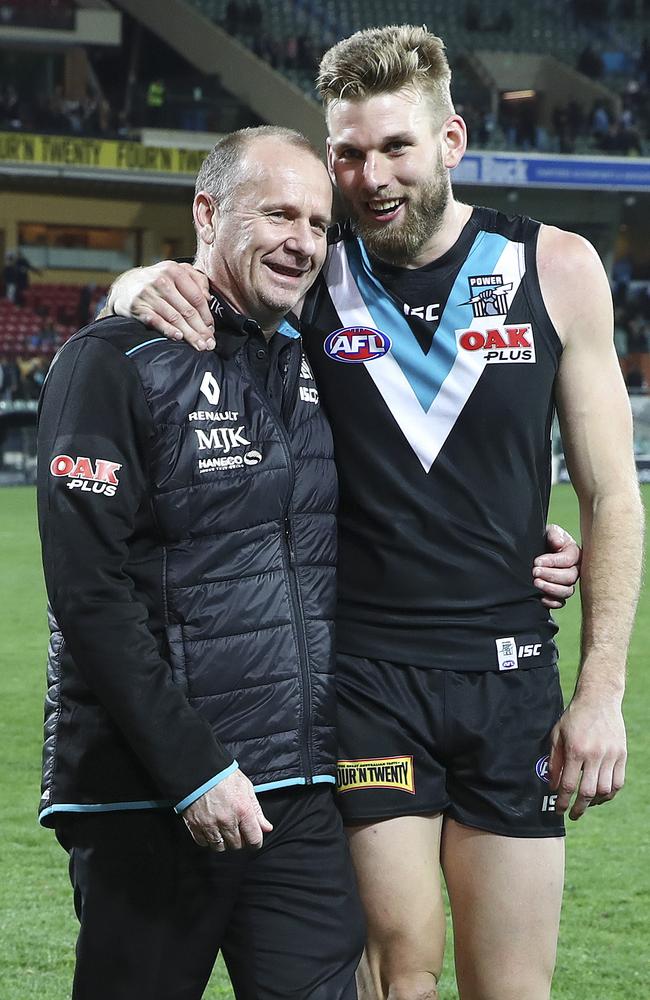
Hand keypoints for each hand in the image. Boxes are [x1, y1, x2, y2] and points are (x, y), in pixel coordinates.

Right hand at [111, 261, 214, 349]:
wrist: (126, 286)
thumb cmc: (159, 282)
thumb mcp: (177, 272)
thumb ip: (197, 280)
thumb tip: (208, 298)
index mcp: (175, 270)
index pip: (196, 297)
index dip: (207, 316)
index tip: (212, 330)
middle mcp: (162, 280)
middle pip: (187, 310)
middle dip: (200, 329)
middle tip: (209, 344)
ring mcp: (148, 293)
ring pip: (174, 317)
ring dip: (188, 334)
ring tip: (199, 346)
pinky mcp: (137, 306)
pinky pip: (155, 320)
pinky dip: (167, 329)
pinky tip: (178, 337)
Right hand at [182, 768, 272, 850]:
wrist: (198, 769)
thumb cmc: (223, 775)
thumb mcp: (246, 787)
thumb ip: (257, 810)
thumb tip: (267, 828)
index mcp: (243, 810)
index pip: (254, 839)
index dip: (255, 842)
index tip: (253, 840)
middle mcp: (227, 820)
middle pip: (237, 845)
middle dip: (239, 840)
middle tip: (236, 829)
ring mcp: (210, 824)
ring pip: (220, 847)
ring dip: (223, 841)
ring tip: (223, 829)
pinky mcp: (195, 825)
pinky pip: (203, 843)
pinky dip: (207, 839)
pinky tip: (210, 828)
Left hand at [532, 523, 580, 608]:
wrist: (535, 551)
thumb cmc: (545, 539)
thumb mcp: (549, 531)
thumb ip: (554, 534)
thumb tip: (558, 543)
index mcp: (574, 553)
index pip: (569, 560)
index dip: (553, 562)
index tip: (537, 562)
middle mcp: (574, 569)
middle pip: (570, 577)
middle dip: (550, 575)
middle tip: (534, 572)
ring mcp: (567, 583)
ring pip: (567, 591)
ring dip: (551, 589)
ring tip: (536, 583)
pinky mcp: (559, 594)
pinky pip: (561, 603)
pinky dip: (552, 602)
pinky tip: (541, 598)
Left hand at [548, 689, 626, 819]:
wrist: (599, 700)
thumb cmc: (574, 717)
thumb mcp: (557, 734)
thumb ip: (554, 760)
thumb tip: (553, 785)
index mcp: (576, 750)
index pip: (569, 784)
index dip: (563, 801)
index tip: (559, 810)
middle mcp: (595, 755)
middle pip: (588, 792)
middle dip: (579, 808)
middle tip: (573, 815)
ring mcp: (611, 755)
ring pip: (606, 790)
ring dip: (595, 802)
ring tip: (586, 804)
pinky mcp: (622, 755)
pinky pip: (618, 782)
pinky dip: (610, 793)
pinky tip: (601, 795)